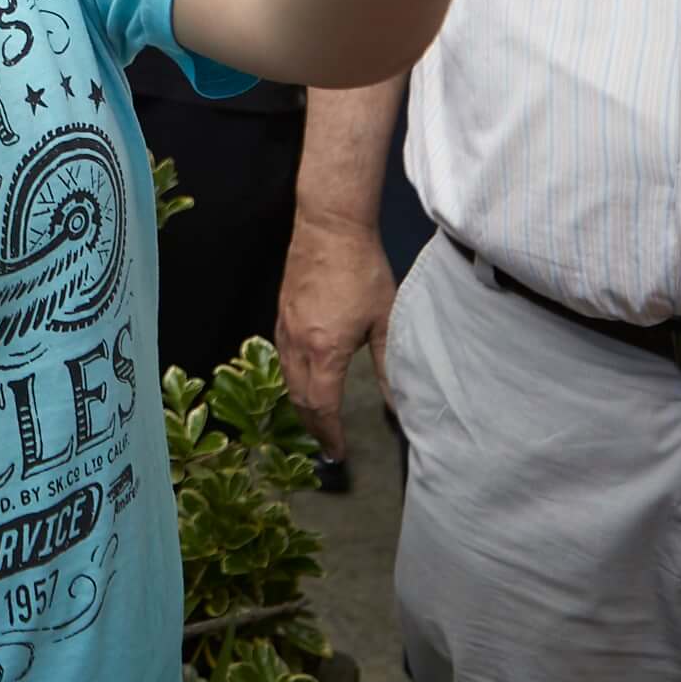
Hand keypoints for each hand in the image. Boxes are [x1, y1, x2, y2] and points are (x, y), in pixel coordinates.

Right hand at [274, 213, 393, 459]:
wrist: (329, 228)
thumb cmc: (362, 271)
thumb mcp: (384, 319)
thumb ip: (388, 364)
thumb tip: (399, 403)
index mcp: (325, 351)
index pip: (322, 407)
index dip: (329, 434)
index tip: (338, 453)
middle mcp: (298, 345)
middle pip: (299, 399)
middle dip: (313, 427)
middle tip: (327, 445)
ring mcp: (284, 329)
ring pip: (286, 380)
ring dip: (300, 406)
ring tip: (316, 421)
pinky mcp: (280, 315)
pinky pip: (281, 359)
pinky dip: (292, 381)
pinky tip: (304, 381)